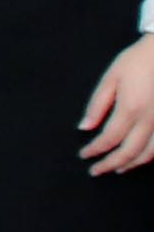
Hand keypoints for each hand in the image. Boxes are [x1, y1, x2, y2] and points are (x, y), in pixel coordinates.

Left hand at [82, 35, 153, 175]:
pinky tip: (142, 157)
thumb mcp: (111, 78)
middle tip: (96, 171)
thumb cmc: (138, 60)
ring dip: (131, 164)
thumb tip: (85, 127)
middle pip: (128, 152)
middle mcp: (150, 120)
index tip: (84, 155)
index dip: (94, 150)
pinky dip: (150, 156)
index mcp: (130, 109)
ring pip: (149, 153)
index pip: (108, 139)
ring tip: (117, 168)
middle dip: (110, 164)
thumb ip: (97, 104)